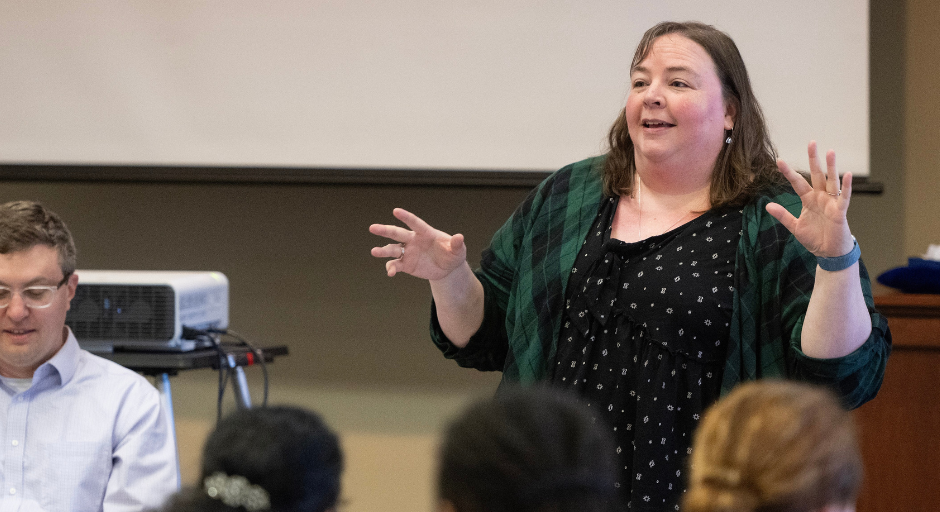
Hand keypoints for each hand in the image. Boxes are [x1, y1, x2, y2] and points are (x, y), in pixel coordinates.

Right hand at [369, 208, 467, 278]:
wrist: (447, 269)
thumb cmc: (453, 254)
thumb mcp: (458, 250)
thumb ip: (456, 244)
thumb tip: (459, 237)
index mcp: (425, 233)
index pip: (415, 223)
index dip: (406, 217)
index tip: (396, 211)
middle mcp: (413, 240)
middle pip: (397, 233)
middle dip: (385, 230)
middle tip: (372, 228)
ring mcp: (408, 252)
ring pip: (392, 249)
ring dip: (383, 250)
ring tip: (374, 251)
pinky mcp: (406, 264)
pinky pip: (396, 265)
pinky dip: (391, 268)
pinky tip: (391, 272)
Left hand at [766, 141, 854, 257]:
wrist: (828, 252)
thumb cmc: (815, 238)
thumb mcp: (794, 226)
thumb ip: (783, 215)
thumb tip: (767, 206)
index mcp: (808, 200)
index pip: (797, 182)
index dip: (788, 172)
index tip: (779, 161)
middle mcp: (820, 197)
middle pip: (816, 175)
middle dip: (814, 159)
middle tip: (812, 143)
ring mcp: (831, 202)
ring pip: (831, 181)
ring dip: (831, 167)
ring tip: (830, 151)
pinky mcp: (840, 211)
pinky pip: (843, 197)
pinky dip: (846, 186)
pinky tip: (847, 174)